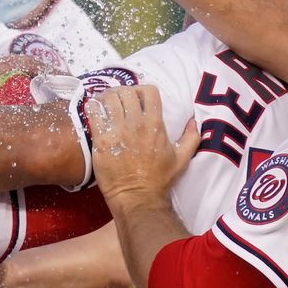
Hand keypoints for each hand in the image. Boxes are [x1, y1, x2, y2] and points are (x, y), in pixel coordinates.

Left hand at [85, 85, 197, 204]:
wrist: (138, 197)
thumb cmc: (159, 180)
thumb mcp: (182, 158)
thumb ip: (191, 137)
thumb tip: (193, 121)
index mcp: (155, 125)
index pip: (149, 91)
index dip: (143, 90)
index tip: (138, 97)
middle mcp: (135, 124)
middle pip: (127, 92)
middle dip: (123, 92)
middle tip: (119, 99)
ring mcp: (117, 132)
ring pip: (109, 99)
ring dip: (107, 97)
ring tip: (106, 103)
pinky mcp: (101, 141)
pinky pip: (94, 113)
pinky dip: (94, 107)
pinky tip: (96, 111)